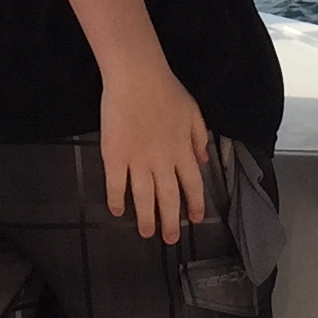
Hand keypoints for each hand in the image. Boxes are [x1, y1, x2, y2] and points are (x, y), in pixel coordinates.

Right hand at [99, 63, 211, 243]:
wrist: (137, 78)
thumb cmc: (166, 90)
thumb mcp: (193, 112)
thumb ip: (199, 138)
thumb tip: (203, 160)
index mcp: (183, 151)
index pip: (193, 185)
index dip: (195, 204)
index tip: (196, 219)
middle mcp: (162, 162)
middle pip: (168, 198)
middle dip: (171, 221)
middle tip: (170, 239)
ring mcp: (137, 161)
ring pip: (144, 197)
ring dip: (146, 217)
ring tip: (147, 233)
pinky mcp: (115, 156)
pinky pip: (116, 184)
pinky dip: (117, 200)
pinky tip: (117, 212)